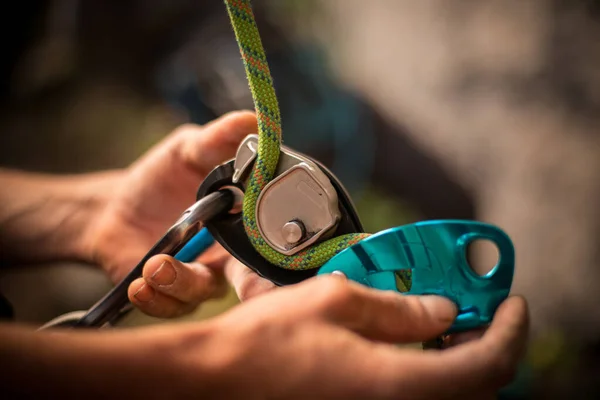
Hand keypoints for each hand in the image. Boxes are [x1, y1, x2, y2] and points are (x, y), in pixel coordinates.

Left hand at [84, 111, 269, 317]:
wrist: (115, 206)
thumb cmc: (162, 177)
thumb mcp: (190, 148)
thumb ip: (219, 138)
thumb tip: (254, 120)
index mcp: (245, 225)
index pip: (274, 244)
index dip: (283, 252)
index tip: (281, 256)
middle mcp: (229, 258)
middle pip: (251, 284)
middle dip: (251, 290)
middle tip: (242, 286)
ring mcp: (198, 279)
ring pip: (203, 294)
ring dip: (181, 283)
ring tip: (157, 266)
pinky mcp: (166, 294)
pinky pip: (168, 306)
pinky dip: (154, 298)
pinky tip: (140, 283)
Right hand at [152, 276, 528, 398]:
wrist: (215, 381)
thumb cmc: (265, 342)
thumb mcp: (335, 302)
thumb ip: (396, 308)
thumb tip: (439, 309)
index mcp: (396, 386)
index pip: (486, 365)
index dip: (509, 330)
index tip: (511, 302)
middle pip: (473, 387)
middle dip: (486, 343)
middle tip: (476, 310)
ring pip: (444, 395)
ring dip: (457, 359)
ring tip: (443, 322)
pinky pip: (412, 398)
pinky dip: (426, 373)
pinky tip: (406, 345)